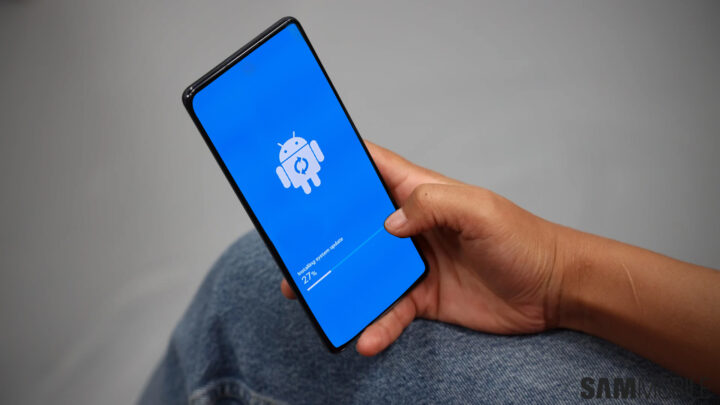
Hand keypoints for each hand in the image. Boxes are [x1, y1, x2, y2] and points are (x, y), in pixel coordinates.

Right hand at [280, 141, 568, 354]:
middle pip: (356, 224)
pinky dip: (376, 325)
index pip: (374, 168)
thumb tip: (387, 224)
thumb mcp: (480, 211)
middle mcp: (411, 227)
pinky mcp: (423, 299)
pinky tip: (366, 338)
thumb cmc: (522, 240)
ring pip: (364, 271)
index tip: (304, 162)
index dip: (341, 162)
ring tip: (309, 296)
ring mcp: (414, 264)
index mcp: (422, 194)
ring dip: (338, 282)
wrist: (551, 290)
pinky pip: (390, 311)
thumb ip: (433, 206)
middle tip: (290, 241)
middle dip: (324, 231)